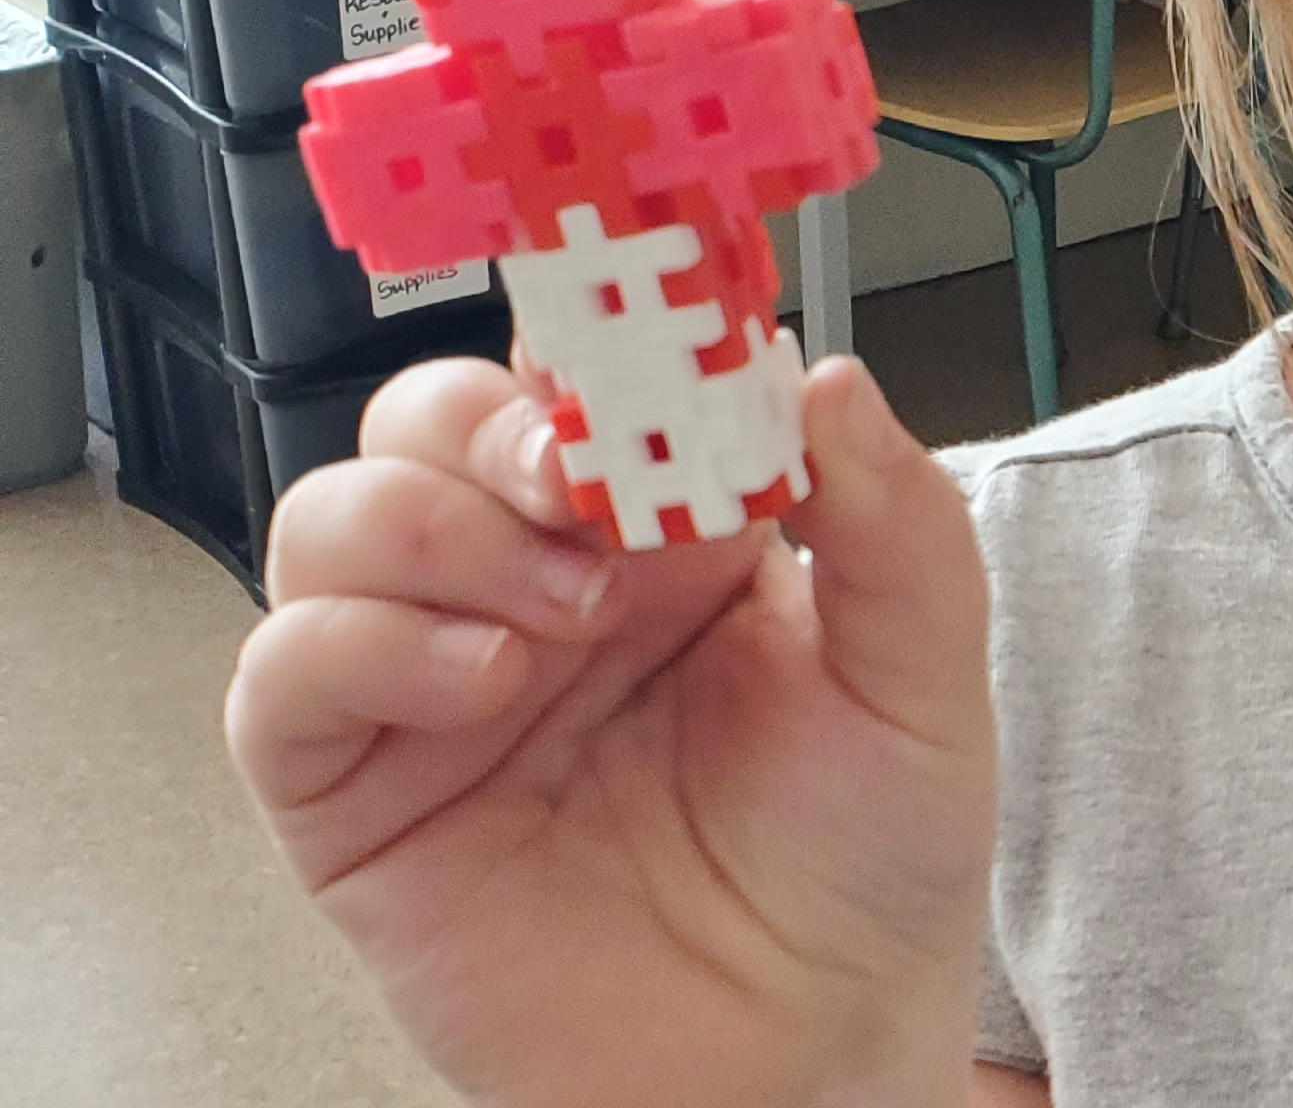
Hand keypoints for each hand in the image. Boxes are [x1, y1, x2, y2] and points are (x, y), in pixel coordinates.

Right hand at [226, 354, 997, 1107]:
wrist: (810, 1056)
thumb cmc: (867, 870)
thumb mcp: (924, 680)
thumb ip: (895, 525)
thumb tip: (827, 375)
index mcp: (668, 535)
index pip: (582, 380)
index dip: (594, 340)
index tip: (646, 341)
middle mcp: (538, 588)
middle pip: (430, 421)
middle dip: (490, 423)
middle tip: (575, 478)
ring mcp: (437, 684)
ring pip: (334, 517)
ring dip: (433, 527)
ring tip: (560, 613)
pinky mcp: (359, 796)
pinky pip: (284, 675)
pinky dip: (359, 644)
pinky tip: (482, 682)